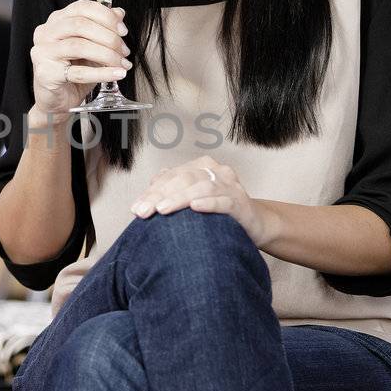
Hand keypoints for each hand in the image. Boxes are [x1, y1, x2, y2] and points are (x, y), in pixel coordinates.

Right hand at [30, 0, 129, 121]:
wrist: (57, 101)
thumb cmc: (72, 72)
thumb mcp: (92, 46)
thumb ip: (103, 28)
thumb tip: (119, 13)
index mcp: (56, 21)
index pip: (82, 7)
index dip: (106, 16)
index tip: (122, 30)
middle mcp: (46, 33)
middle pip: (80, 25)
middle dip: (109, 37)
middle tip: (124, 50)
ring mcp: (43, 52)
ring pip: (79, 46)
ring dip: (107, 55)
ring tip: (121, 64)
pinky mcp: (46, 73)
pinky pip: (78, 72)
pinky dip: (102, 73)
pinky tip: (116, 74)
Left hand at [129, 157, 275, 248]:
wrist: (255, 224)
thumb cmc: (218, 213)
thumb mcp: (193, 200)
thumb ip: (173, 193)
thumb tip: (144, 197)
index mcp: (201, 167)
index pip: (170, 176)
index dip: (151, 192)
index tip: (135, 209)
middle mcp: (216, 171)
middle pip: (183, 179)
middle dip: (160, 195)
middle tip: (143, 212)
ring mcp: (230, 185)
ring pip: (201, 186)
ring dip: (180, 198)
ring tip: (163, 210)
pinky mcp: (241, 202)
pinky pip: (224, 200)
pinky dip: (209, 203)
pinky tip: (195, 207)